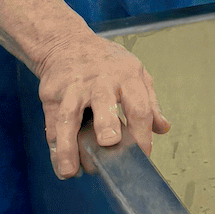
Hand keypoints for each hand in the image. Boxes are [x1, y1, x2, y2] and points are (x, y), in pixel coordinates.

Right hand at [34, 27, 169, 177]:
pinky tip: (61, 164)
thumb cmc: (107, 63)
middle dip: (106, 125)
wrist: (67, 43)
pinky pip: (52, 124)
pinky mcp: (51, 95)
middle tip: (108, 144)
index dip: (142, 133)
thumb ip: (150, 102)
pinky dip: (56, 146)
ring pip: (68, 116)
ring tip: (71, 170)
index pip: (138, 106)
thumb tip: (163, 128)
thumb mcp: (135, 72)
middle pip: (103, 102)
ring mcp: (73, 88)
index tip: (142, 155)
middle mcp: (99, 80)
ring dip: (69, 145)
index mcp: (126, 76)